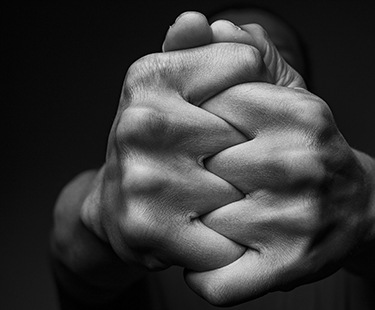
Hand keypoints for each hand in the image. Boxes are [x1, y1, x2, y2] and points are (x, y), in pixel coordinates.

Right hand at [79, 41, 275, 271]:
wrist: (119, 209)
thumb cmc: (163, 147)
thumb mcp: (179, 92)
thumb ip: (199, 53)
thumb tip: (197, 21)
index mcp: (151, 76)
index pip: (247, 66)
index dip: (252, 98)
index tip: (234, 117)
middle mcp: (141, 123)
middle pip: (249, 132)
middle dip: (247, 155)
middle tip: (224, 168)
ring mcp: (143, 179)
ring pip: (243, 186)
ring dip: (242, 201)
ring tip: (218, 202)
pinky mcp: (148, 230)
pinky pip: (227, 238)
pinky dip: (234, 243)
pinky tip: (217, 236)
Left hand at [159, 12, 374, 305]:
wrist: (361, 208)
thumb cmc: (309, 150)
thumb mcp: (285, 94)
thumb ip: (241, 54)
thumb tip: (194, 23)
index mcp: (299, 113)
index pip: (211, 110)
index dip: (197, 129)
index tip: (201, 140)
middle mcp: (302, 163)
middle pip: (203, 170)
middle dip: (196, 177)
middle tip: (202, 183)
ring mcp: (298, 220)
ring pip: (204, 223)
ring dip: (198, 223)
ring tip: (211, 218)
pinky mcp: (292, 267)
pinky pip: (216, 282)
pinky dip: (202, 275)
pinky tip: (209, 257)